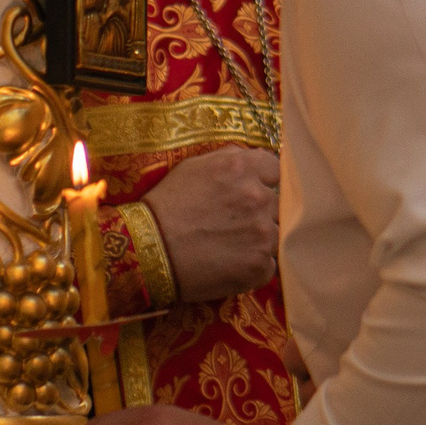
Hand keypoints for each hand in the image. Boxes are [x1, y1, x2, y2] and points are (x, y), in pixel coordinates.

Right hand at [144, 144, 279, 302]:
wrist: (148, 250)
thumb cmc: (167, 206)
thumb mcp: (194, 167)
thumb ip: (231, 159)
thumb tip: (256, 161)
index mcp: (242, 168)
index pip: (276, 169)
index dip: (264, 182)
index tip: (251, 192)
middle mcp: (257, 197)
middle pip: (278, 203)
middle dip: (261, 211)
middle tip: (234, 223)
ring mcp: (262, 233)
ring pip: (277, 233)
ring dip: (260, 239)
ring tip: (230, 245)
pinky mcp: (260, 265)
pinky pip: (269, 263)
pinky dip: (254, 264)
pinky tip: (230, 263)